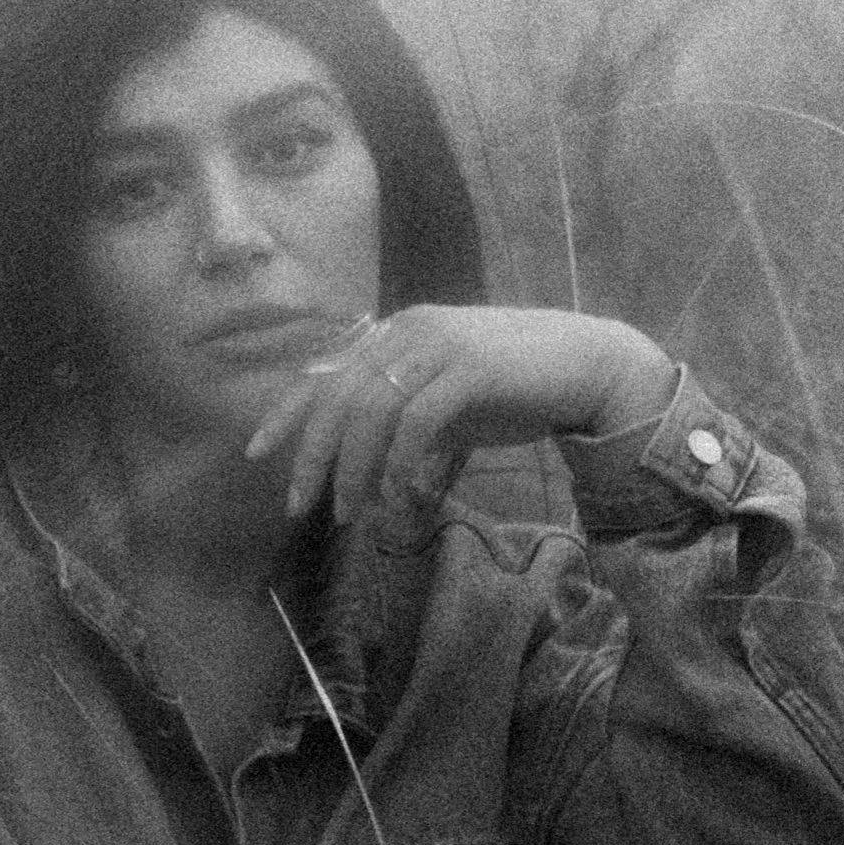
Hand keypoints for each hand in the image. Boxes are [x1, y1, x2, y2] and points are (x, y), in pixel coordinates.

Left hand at [244, 307, 677, 525]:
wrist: (587, 367)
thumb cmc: (518, 389)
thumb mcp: (451, 409)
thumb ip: (414, 434)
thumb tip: (387, 485)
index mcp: (396, 333)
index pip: (324, 371)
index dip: (286, 412)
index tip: (255, 453)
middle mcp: (409, 331)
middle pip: (337, 395)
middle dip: (312, 456)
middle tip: (301, 506)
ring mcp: (439, 346)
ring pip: (370, 411)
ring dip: (352, 469)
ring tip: (349, 513)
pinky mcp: (469, 369)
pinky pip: (415, 422)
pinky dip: (398, 462)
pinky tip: (395, 495)